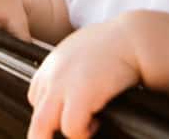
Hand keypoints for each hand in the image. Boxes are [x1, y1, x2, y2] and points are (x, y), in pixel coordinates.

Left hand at [27, 20, 139, 138]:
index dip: (51, 110)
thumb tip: (83, 81)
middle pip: (35, 113)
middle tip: (63, 133)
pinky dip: (81, 132)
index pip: (35, 95)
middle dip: (47, 130)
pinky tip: (97, 123)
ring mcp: (62, 85)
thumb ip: (75, 67)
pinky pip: (70, 128)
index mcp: (53, 63)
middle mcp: (52, 74)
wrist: (133, 38)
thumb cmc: (117, 42)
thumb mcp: (84, 49)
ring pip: (41, 125)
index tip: (66, 115)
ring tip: (81, 131)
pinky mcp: (79, 95)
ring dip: (63, 131)